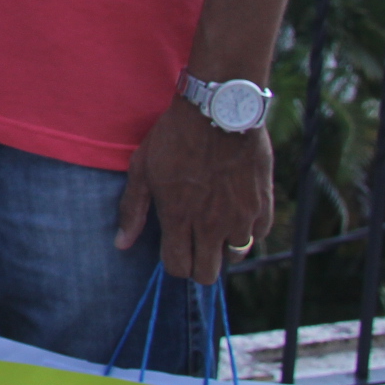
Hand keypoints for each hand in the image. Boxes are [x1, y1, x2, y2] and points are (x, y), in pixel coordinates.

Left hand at [115, 100, 273, 284]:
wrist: (218, 110)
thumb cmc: (174, 137)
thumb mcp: (142, 169)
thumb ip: (133, 210)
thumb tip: (121, 244)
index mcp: (179, 218)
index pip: (179, 268)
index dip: (174, 263)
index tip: (174, 248)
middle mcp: (212, 225)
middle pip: (207, 274)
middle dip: (199, 264)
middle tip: (195, 243)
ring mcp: (241, 217)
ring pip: (235, 256)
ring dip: (223, 245)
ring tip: (214, 223)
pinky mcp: (263, 204)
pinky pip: (258, 235)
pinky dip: (247, 229)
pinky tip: (235, 210)